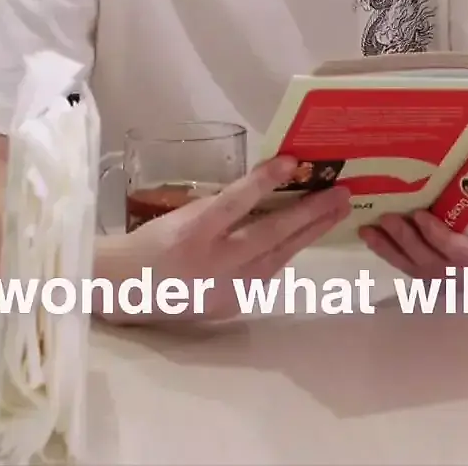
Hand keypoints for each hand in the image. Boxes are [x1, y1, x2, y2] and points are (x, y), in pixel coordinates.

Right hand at [98, 156, 349, 321]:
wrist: (125, 289)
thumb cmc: (152, 242)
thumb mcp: (182, 214)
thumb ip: (222, 205)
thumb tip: (267, 186)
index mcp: (192, 233)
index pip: (233, 203)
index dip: (263, 181)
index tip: (293, 161)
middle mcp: (211, 264)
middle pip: (269, 235)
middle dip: (311, 213)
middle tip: (342, 193)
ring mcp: (224, 289)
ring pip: (277, 258)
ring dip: (308, 234)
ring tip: (334, 213)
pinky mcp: (231, 305)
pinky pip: (265, 275)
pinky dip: (284, 255)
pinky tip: (302, 239)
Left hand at [361, 211, 467, 278]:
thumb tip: (463, 178)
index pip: (456, 248)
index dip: (436, 233)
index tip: (419, 214)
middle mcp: (460, 275)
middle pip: (427, 258)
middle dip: (405, 238)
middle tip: (386, 217)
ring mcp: (441, 284)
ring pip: (411, 266)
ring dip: (387, 248)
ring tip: (367, 231)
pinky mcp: (426, 285)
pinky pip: (404, 269)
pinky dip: (387, 254)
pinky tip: (372, 241)